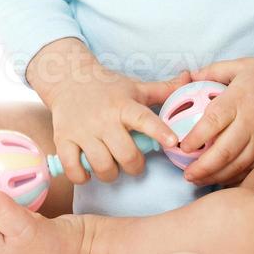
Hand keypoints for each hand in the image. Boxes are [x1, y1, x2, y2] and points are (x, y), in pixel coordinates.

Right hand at [31, 40, 189, 184]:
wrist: (67, 78)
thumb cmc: (107, 87)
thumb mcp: (135, 87)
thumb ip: (164, 89)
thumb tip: (189, 78)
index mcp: (124, 105)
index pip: (144, 118)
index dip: (160, 131)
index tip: (174, 142)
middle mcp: (103, 118)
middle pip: (125, 154)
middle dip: (134, 166)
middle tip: (133, 163)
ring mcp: (82, 130)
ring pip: (102, 166)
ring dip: (110, 173)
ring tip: (111, 166)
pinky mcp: (63, 139)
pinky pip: (74, 168)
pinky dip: (82, 176)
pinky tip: (88, 170)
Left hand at [176, 46, 253, 186]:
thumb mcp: (240, 65)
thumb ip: (212, 71)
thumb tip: (189, 77)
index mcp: (238, 100)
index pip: (212, 123)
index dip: (195, 138)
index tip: (181, 147)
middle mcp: (251, 122)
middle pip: (223, 152)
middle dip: (202, 167)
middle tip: (186, 175)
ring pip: (238, 165)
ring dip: (217, 176)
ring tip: (199, 180)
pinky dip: (237, 176)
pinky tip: (223, 180)